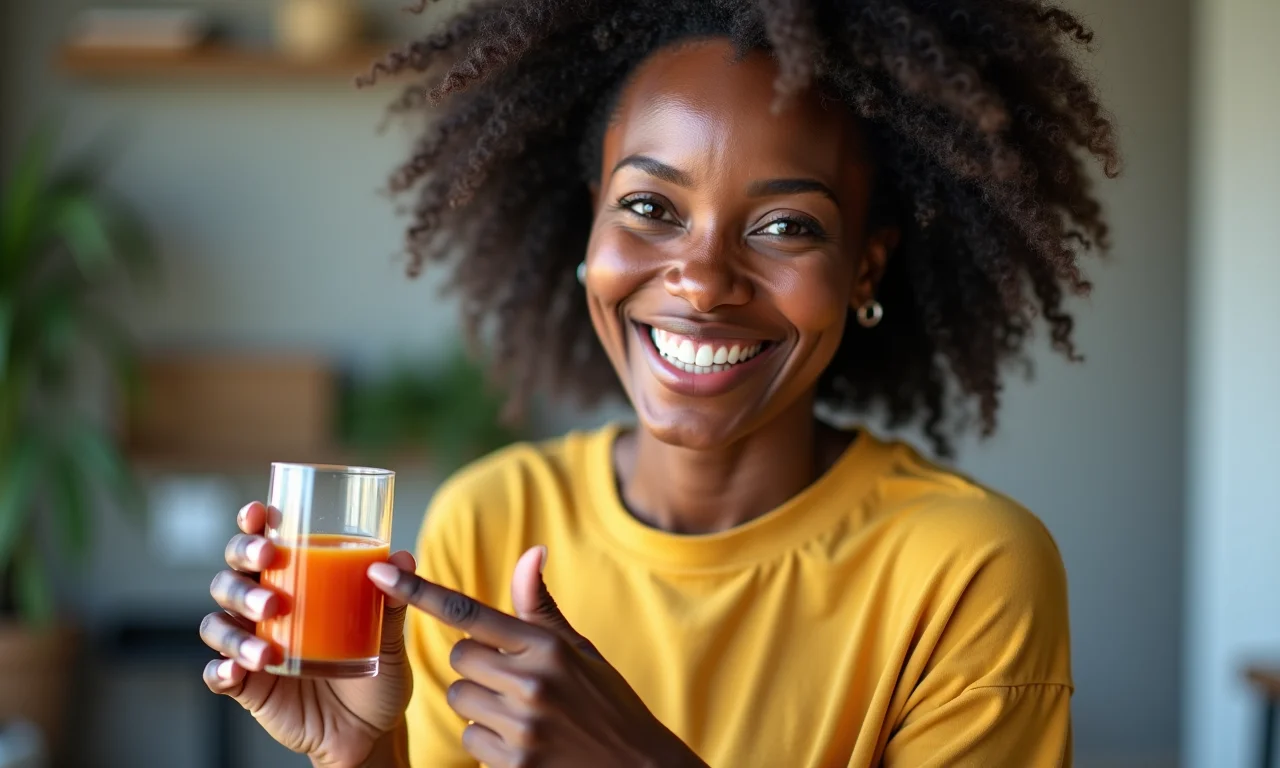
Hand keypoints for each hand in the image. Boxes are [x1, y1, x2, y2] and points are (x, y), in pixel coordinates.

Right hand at [199, 502, 413, 767]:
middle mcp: (264, 609)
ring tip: (268, 647)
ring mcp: (251, 646)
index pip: (262, 544)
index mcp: (293, 583)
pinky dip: (221, 670)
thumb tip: (400, 559)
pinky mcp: (246, 686)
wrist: (370, 730)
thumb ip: (393, 601)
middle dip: (242, 564)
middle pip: (230, 575)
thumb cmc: (376, 671)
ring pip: (218, 623)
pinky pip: (217, 674)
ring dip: (235, 628)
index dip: (251, 524)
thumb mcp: (389, 636)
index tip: (258, 512)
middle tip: (269, 562)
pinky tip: (238, 671)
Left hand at [367, 546, 707, 767]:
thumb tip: (531, 551)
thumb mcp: (580, 651)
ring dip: (479, 705)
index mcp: (546, 645)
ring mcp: (523, 724)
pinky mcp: (515, 762)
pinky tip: (521, 742)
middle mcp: (532, 680)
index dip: (418, 591)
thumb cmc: (607, 703)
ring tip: (520, 714)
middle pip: (457, 658)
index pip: (467, 610)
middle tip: (512, 680)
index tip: (379, 575)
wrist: (638, 767)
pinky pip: (470, 739)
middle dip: (476, 667)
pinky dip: (487, 741)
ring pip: (458, 699)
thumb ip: (540, 608)